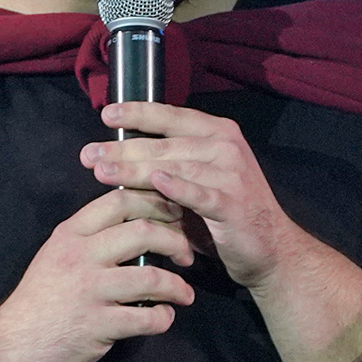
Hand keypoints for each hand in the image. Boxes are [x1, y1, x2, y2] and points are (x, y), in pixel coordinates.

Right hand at [0, 189, 195, 361]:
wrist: (10, 347)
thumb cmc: (41, 300)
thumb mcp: (58, 255)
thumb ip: (92, 237)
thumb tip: (142, 223)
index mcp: (71, 234)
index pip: (121, 200)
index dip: (156, 202)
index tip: (176, 215)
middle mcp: (79, 256)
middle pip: (143, 232)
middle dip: (176, 241)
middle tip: (187, 256)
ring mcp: (87, 291)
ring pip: (151, 277)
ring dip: (177, 286)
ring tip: (184, 294)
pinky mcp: (95, 325)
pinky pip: (145, 318)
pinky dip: (163, 318)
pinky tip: (164, 318)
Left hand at [85, 102, 295, 286]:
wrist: (271, 249)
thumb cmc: (226, 214)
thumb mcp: (198, 181)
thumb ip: (168, 166)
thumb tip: (116, 157)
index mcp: (218, 133)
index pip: (173, 116)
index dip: (139, 113)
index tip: (107, 114)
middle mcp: (226, 147)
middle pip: (166, 144)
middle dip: (124, 148)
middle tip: (90, 154)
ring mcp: (232, 174)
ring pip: (175, 167)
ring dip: (136, 169)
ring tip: (103, 171)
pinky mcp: (233, 204)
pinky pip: (200, 194)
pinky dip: (178, 187)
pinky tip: (156, 182)